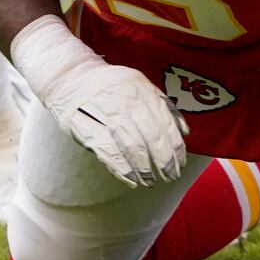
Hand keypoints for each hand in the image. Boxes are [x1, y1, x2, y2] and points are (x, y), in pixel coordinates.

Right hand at [43, 61, 188, 188]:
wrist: (73, 78)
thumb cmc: (113, 85)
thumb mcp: (141, 85)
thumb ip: (164, 105)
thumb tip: (186, 131)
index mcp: (142, 91)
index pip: (165, 123)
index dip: (176, 147)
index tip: (181, 163)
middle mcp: (126, 101)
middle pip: (152, 136)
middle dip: (164, 161)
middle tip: (171, 176)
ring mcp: (107, 114)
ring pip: (132, 146)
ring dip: (144, 168)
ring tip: (151, 181)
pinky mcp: (88, 128)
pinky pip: (109, 152)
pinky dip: (122, 169)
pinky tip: (132, 180)